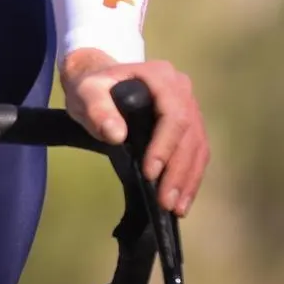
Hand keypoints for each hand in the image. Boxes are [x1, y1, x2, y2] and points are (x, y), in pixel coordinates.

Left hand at [60, 47, 208, 217]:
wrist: (99, 83)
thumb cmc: (92, 87)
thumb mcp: (86, 92)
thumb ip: (97, 109)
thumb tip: (116, 134)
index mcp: (160, 76)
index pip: (173, 113)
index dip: (165, 145)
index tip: (150, 172)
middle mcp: (181, 88)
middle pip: (189, 132)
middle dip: (178, 170)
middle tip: (165, 202)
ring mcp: (189, 105)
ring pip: (197, 145)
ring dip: (188, 179)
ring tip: (175, 208)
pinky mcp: (190, 123)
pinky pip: (197, 151)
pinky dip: (191, 177)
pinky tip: (182, 200)